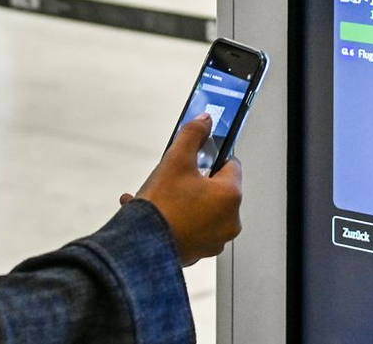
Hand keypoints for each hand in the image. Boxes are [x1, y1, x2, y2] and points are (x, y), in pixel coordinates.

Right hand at [121, 115, 241, 265]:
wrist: (141, 250)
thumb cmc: (162, 209)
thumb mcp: (176, 159)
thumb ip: (193, 134)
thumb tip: (204, 121)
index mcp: (230, 196)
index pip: (231, 163)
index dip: (212, 155)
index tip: (198, 154)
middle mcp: (229, 221)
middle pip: (216, 186)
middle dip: (195, 178)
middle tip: (175, 176)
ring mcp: (214, 239)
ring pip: (201, 207)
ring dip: (184, 198)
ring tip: (159, 194)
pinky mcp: (198, 251)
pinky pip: (190, 226)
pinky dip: (176, 217)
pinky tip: (154, 211)